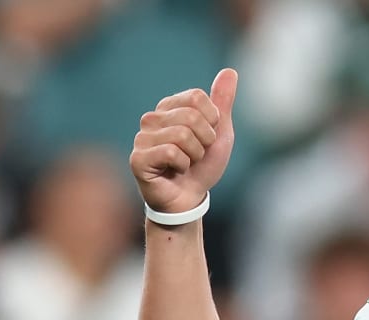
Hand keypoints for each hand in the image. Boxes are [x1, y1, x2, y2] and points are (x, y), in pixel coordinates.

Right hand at [130, 68, 237, 214]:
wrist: (190, 199)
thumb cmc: (202, 166)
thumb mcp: (220, 133)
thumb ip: (222, 102)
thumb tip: (230, 71)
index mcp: (169, 107)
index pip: (197, 97)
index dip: (212, 122)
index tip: (206, 138)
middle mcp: (152, 118)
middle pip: (191, 116)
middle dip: (205, 141)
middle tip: (197, 155)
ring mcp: (142, 138)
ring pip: (182, 135)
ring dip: (195, 156)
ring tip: (186, 164)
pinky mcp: (138, 158)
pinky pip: (170, 152)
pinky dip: (182, 165)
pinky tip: (175, 171)